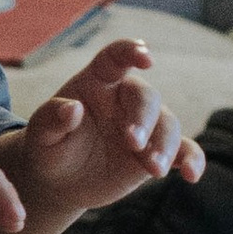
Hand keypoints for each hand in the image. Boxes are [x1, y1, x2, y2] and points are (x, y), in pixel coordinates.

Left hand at [5, 36, 202, 225]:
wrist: (62, 181)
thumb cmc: (49, 149)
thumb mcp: (40, 136)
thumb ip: (51, 120)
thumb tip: (72, 109)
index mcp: (97, 82)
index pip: (116, 58)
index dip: (131, 51)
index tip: (145, 57)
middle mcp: (126, 99)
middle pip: (147, 97)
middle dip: (144, 118)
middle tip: (132, 143)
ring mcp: (146, 125)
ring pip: (168, 124)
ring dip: (165, 145)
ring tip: (153, 169)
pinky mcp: (157, 151)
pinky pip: (183, 150)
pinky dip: (192, 160)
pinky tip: (191, 175)